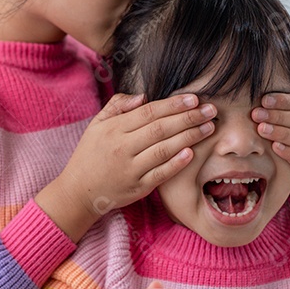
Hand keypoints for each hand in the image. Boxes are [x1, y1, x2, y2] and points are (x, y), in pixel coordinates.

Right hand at [38, 93, 216, 241]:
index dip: (173, 104)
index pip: (149, 112)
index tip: (194, 98)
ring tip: (209, 128)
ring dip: (189, 137)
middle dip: (189, 117)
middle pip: (160, 129)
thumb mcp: (96, 125)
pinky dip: (177, 163)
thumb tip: (143, 96)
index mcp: (113, 129)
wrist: (78, 192)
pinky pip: (161, 174)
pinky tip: (193, 152)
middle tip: (211, 110)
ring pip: (164, 149)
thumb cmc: (89, 155)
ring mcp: (130, 169)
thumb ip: (117, 106)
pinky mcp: (137, 187)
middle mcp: (122, 148)